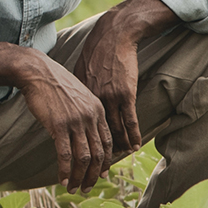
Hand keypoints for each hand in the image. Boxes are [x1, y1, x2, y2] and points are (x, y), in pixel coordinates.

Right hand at [12, 53, 112, 192]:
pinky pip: (66, 154)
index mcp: (98, 110)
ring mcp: (76, 122)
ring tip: (74, 188)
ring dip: (79, 176)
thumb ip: (86, 116)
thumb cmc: (56, 86)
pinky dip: (66, 170)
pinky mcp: (59, 125)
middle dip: (93, 174)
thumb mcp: (79, 99)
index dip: (106, 161)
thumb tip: (85, 137)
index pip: (108, 142)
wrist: (39, 73)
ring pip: (84, 157)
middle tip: (87, 187)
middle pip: (99, 153)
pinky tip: (62, 180)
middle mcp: (91, 117)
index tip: (102, 174)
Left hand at [76, 0, 175, 173]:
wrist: (113, 36)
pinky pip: (130, 120)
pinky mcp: (126, 93)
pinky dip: (133, 134)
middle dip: (96, 154)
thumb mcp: (79, 72)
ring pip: (114, 130)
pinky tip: (135, 145)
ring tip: (118, 161)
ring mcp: (111, 97)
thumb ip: (77, 90)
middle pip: (97, 134)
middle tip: (96, 172)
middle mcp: (95, 101)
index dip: (82, 146)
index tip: (82, 160)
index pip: (82, 128)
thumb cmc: (96, 52)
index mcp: (82, 97)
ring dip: (117, 148)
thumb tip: (71, 102)